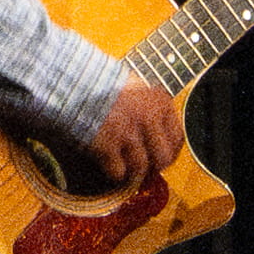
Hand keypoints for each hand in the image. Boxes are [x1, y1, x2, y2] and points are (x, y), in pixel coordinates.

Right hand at [80, 75, 185, 193]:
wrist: (75, 82)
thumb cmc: (104, 85)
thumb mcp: (136, 89)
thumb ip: (150, 110)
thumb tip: (159, 140)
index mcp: (160, 101)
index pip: (178, 138)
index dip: (170, 152)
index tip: (160, 158)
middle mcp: (149, 117)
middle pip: (163, 157)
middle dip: (153, 166)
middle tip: (143, 166)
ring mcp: (128, 131)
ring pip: (141, 167)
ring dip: (132, 170)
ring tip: (123, 164)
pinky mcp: (108, 144)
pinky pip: (119, 171)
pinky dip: (114, 171)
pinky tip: (108, 162)